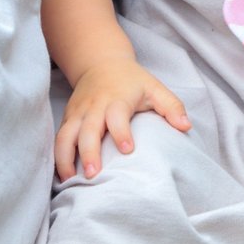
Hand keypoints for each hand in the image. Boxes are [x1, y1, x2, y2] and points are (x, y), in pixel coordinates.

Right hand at [54, 57, 191, 181]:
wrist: (102, 62)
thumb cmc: (133, 80)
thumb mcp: (155, 88)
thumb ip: (172, 106)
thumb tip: (186, 126)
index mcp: (117, 99)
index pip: (117, 116)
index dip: (121, 132)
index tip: (128, 150)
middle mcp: (95, 106)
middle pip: (88, 129)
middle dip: (89, 152)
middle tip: (93, 174)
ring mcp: (78, 113)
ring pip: (66, 136)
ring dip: (66, 158)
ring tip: (71, 180)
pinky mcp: (68, 118)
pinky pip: (58, 138)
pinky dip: (57, 157)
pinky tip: (62, 175)